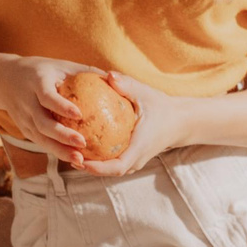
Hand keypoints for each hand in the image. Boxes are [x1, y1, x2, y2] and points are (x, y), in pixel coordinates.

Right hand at [0, 56, 97, 162]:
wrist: (4, 80)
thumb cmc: (42, 70)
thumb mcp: (60, 65)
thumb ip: (85, 71)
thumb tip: (114, 77)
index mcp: (36, 82)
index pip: (47, 97)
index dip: (61, 106)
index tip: (79, 114)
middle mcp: (27, 102)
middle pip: (42, 123)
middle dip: (61, 135)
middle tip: (82, 143)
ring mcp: (23, 119)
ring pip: (40, 138)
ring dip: (59, 150)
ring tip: (80, 160)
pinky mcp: (24, 130)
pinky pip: (41, 143)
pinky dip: (56, 152)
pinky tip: (73, 159)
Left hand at [78, 73, 196, 175]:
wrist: (180, 121)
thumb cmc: (161, 106)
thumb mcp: (145, 93)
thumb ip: (127, 85)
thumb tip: (108, 75)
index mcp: (139, 146)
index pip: (117, 166)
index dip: (97, 168)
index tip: (79, 160)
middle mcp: (136, 159)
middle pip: (109, 172)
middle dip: (87, 167)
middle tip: (66, 154)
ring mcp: (135, 161)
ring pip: (110, 170)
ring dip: (91, 164)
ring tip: (69, 152)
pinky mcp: (132, 158)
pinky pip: (113, 163)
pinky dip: (98, 159)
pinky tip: (82, 146)